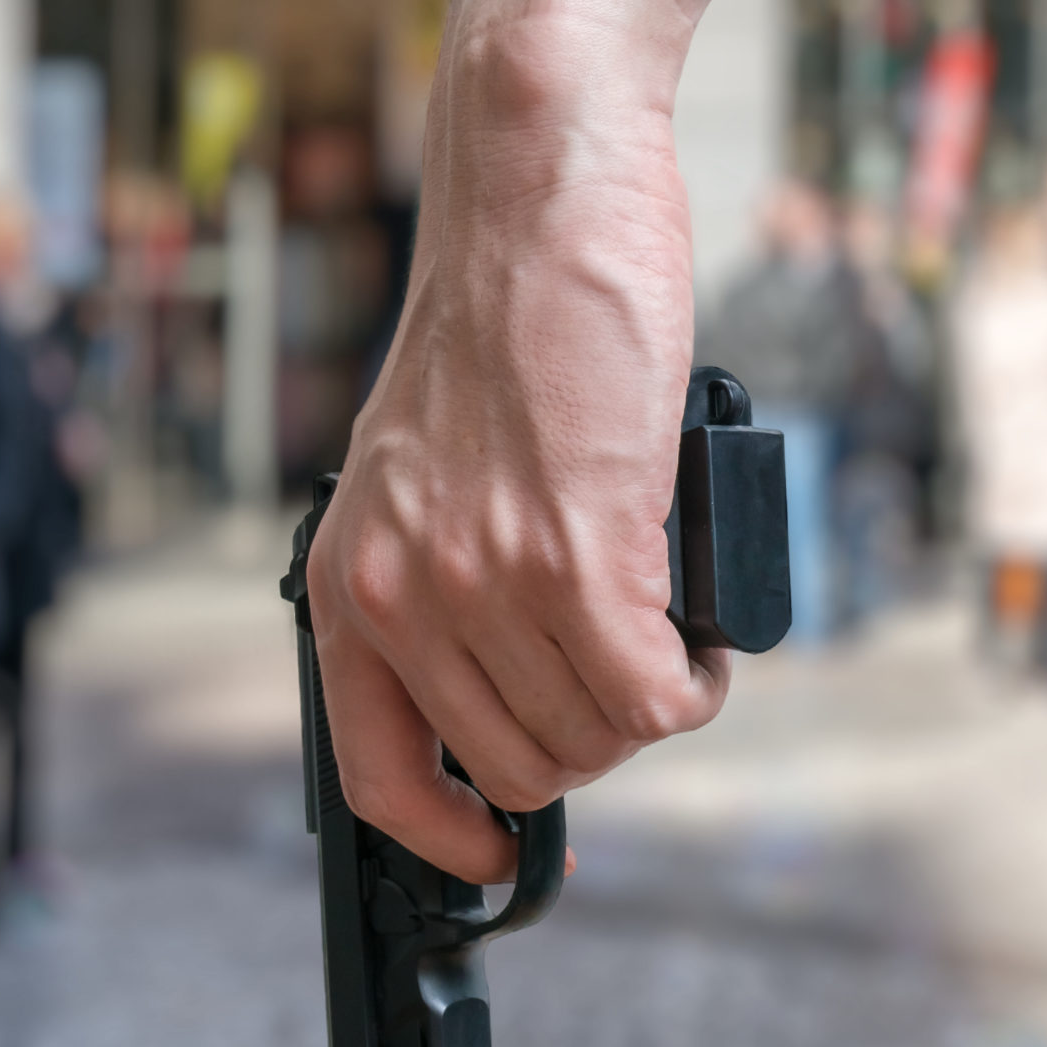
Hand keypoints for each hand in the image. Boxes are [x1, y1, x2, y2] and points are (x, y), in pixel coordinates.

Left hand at [305, 16, 730, 883]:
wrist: (531, 197)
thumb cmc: (498, 321)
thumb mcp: (419, 470)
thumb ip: (439, 575)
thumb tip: (518, 681)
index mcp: (346, 578)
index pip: (373, 775)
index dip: (444, 834)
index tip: (494, 849)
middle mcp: (399, 591)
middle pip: (518, 765)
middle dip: (592, 739)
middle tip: (631, 667)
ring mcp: (483, 575)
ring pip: (595, 737)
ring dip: (653, 704)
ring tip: (670, 627)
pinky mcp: (577, 547)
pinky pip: (653, 696)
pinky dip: (696, 682)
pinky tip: (700, 631)